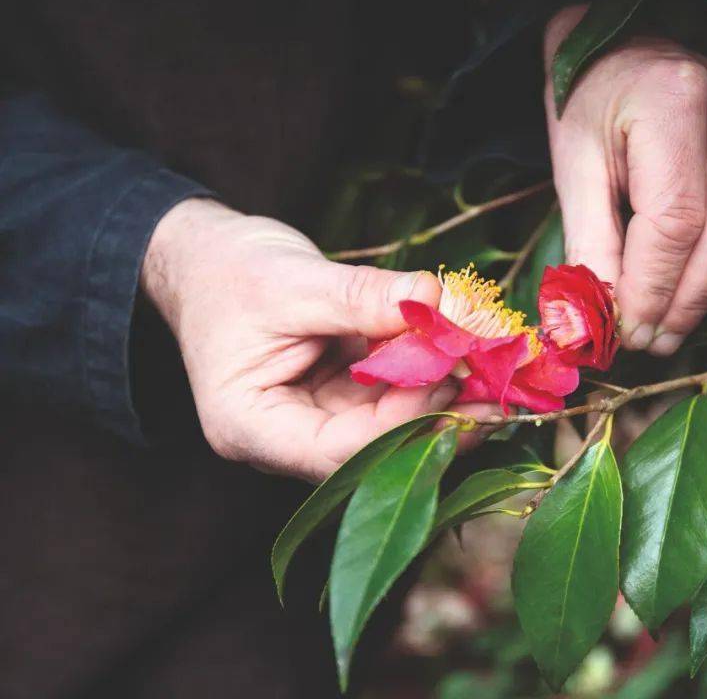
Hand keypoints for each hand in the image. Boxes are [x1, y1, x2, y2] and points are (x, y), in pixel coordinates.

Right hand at [141, 198, 491, 482]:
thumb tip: (440, 301)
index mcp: (250, 427)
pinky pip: (393, 395)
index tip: (453, 381)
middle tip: (500, 386)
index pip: (337, 452)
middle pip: (373, 448)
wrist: (205, 257)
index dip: (403, 422)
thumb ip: (365, 297)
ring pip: (392, 425)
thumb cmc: (228, 271)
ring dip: (444, 396)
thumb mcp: (294, 281)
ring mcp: (316, 419)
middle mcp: (285, 437)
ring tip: (496, 367)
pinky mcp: (342, 395)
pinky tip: (469, 354)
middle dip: (438, 416)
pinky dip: (429, 373)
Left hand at [544, 6, 706, 360]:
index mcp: (673, 103)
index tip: (625, 331)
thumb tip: (596, 325)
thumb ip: (590, 244)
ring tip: (670, 335)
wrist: (626, 56)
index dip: (651, 288)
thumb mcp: (574, 168)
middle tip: (648, 343)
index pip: (674, 219)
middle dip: (686, 302)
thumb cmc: (591, 106)